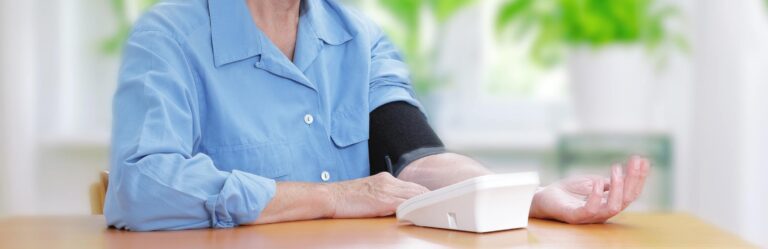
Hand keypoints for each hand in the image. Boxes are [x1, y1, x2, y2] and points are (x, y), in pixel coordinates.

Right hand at [328, 172, 429, 217]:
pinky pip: (406, 204)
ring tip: (439, 209)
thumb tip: (394, 206)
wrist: (331, 197)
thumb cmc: (345, 198)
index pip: (411, 186)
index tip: (434, 201)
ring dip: (427, 202)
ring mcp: (387, 190)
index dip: (424, 194)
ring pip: (415, 195)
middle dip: (430, 198)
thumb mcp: (367, 193)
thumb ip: (382, 195)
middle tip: (443, 205)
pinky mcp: (384, 200)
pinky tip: (423, 214)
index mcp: (385, 179)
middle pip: (417, 189)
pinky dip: (416, 208)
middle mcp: (388, 181)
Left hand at [529, 156, 650, 223]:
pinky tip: (597, 181)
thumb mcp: (592, 182)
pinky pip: (589, 209)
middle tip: (636, 161)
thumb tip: (628, 173)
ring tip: (617, 168)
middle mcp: (603, 212)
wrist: (544, 197)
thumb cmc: (568, 191)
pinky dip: (596, 196)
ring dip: (618, 187)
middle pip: (626, 200)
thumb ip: (609, 182)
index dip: (639, 178)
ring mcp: (589, 215)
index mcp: (608, 203)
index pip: (630, 193)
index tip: (643, 160)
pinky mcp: (574, 216)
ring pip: (613, 207)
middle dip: (634, 180)